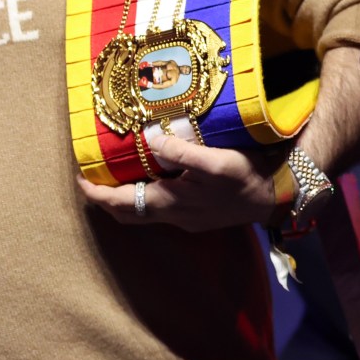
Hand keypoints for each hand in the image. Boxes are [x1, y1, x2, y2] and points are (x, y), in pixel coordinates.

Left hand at [74, 130, 286, 232]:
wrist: (279, 195)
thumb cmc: (248, 177)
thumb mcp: (216, 161)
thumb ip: (181, 153)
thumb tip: (149, 141)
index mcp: (172, 203)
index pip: (121, 205)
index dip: (97, 195)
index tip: (79, 179)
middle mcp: (175, 216)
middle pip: (128, 215)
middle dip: (105, 200)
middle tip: (91, 181)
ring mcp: (188, 219)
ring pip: (144, 215)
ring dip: (125, 200)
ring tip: (115, 177)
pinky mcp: (199, 215)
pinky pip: (161, 210)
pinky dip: (145, 198)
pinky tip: (152, 180)